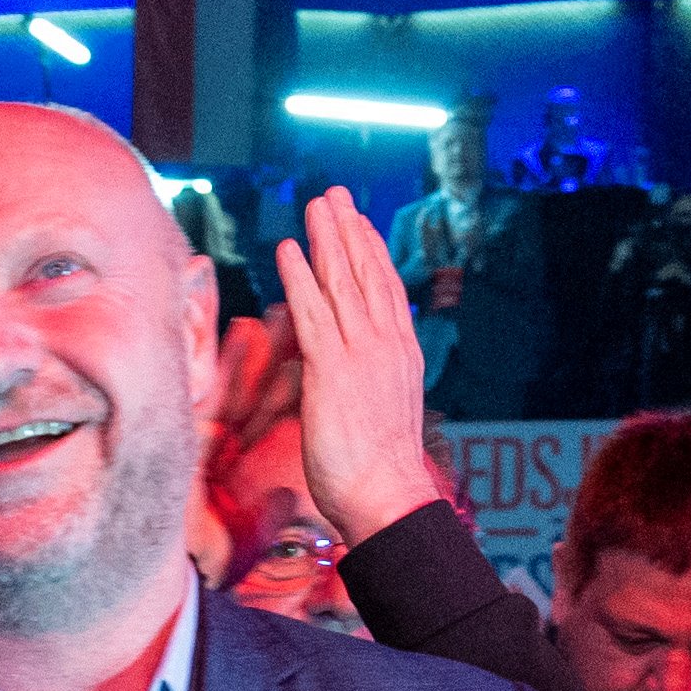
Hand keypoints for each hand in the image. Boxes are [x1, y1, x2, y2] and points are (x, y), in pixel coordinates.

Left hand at [267, 186, 442, 548]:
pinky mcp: (333, 369)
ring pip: (343, 283)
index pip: (385, 291)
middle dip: (350, 231)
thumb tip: (338, 374)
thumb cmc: (380, 471)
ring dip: (327, 239)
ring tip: (315, 205)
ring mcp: (362, 353)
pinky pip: (314, 312)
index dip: (370, 253)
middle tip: (336, 195)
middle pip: (366, 274)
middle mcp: (386, 344)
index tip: (358, 223)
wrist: (387, 495)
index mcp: (401, 354)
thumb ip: (363, 384)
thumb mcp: (379, 413)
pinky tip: (289, 249)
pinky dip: (301, 277)